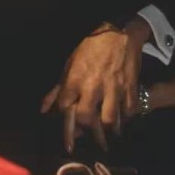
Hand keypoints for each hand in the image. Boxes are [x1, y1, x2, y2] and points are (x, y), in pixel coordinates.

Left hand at [41, 18, 149, 152]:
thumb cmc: (90, 49)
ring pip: (109, 119)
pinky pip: (129, 111)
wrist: (119, 33)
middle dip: (84, 132)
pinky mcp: (130, 88)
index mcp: (75, 79)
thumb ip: (57, 89)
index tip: (67, 136)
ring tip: (107, 138)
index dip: (63, 124)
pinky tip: (122, 123)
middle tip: (88, 140)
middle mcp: (93, 86)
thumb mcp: (69, 64)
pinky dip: (125, 120)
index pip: (64, 107)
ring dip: (107, 131)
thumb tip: (44, 110)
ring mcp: (113, 88)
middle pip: (85, 117)